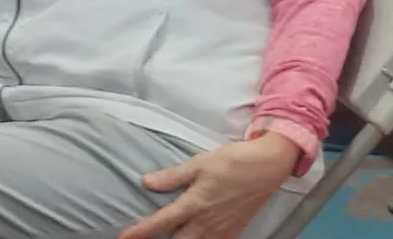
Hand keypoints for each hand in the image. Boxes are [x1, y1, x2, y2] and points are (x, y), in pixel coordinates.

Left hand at [120, 133, 301, 238]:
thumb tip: (146, 183)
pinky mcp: (234, 231)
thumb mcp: (199, 164)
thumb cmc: (233, 161)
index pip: (161, 222)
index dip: (141, 232)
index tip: (123, 238)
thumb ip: (172, 177)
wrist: (268, 166)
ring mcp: (222, 229)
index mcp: (194, 204)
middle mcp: (207, 222)